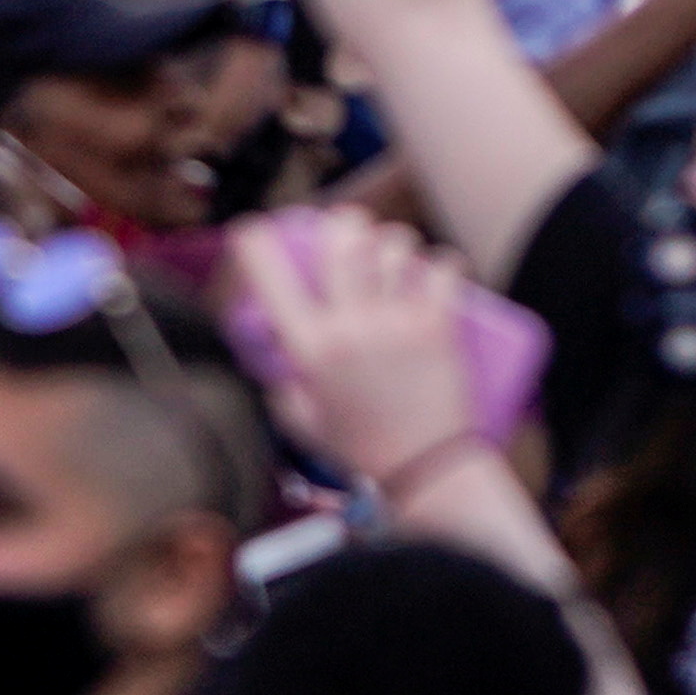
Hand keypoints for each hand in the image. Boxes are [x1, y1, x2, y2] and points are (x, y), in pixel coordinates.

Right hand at [229, 204, 489, 489]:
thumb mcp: (304, 425)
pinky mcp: (439, 325)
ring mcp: (396, 323)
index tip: (253, 231)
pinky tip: (436, 274)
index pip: (271, 280)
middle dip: (344, 223)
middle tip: (350, 231)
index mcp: (309, 350)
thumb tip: (276, 364)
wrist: (427, 471)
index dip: (255, 245)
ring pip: (393, 245)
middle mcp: (349, 328)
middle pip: (341, 239)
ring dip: (394, 243)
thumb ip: (284, 391)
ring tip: (396, 256)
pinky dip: (440, 264)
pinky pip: (442, 268)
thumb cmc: (364, 450)